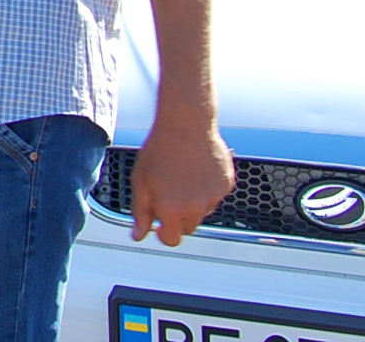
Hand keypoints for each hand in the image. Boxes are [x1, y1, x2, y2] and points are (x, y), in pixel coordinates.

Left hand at [128, 119, 235, 244]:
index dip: (163, 233)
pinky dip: (206, 189)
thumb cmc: (159, 150)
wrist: (185, 124)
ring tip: (181, 176)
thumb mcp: (140, 182)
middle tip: (167, 193)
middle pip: (188, 227)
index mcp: (172, 209)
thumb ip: (140, 213)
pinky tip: (195, 170)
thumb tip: (139, 235)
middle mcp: (196, 207)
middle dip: (177, 217)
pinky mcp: (226, 184)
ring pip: (202, 211)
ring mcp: (214, 196)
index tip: (159, 225)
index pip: (172, 239)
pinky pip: (215, 195)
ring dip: (192, 202)